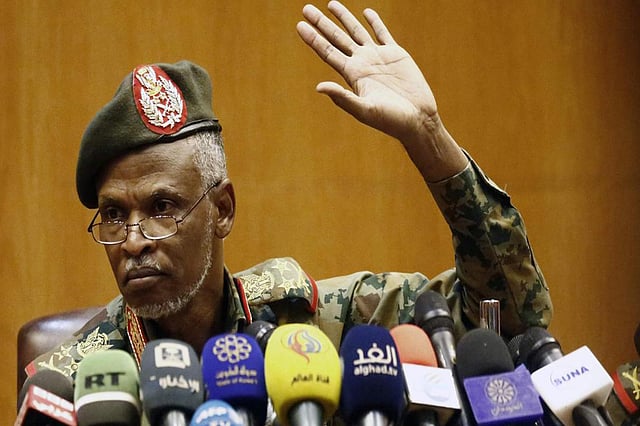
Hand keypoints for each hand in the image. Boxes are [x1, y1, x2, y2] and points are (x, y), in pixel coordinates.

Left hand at [296, 1, 438, 145]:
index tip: (299, 26)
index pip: (327, 52)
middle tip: (306, 9)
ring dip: (344, 18)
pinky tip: (366, 13)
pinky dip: (374, 22)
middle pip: (337, 38)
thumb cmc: (390, 120)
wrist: (417, 119)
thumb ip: (342, 98)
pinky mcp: (396, 54)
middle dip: (321, 23)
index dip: (313, 39)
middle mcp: (362, 63)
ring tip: (331, 4)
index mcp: (352, 75)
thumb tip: (318, 87)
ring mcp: (378, 57)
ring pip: (356, 32)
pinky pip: (382, 33)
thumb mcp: (364, 110)